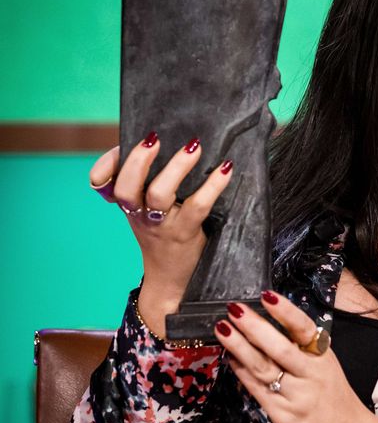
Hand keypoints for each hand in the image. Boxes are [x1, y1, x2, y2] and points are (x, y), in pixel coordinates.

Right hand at [89, 132, 232, 334]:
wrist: (172, 283)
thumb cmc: (165, 239)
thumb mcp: (148, 214)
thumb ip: (149, 185)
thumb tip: (174, 145)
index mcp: (129, 206)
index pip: (110, 181)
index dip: (108, 164)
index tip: (122, 144)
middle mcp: (140, 214)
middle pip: (126, 187)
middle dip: (137, 160)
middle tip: (154, 138)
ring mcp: (161, 225)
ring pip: (158, 194)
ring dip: (176, 167)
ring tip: (194, 147)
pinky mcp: (185, 234)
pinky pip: (197, 206)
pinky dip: (213, 185)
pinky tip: (225, 170)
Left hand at [214, 291, 377, 422]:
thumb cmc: (335, 401)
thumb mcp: (327, 368)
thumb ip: (302, 350)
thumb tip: (265, 327)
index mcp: (324, 358)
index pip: (304, 329)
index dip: (285, 311)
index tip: (266, 295)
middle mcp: (312, 376)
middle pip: (279, 348)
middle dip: (254, 327)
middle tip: (233, 309)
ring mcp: (297, 398)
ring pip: (263, 368)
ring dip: (239, 347)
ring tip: (222, 329)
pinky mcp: (284, 417)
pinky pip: (257, 390)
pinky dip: (242, 372)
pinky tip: (230, 358)